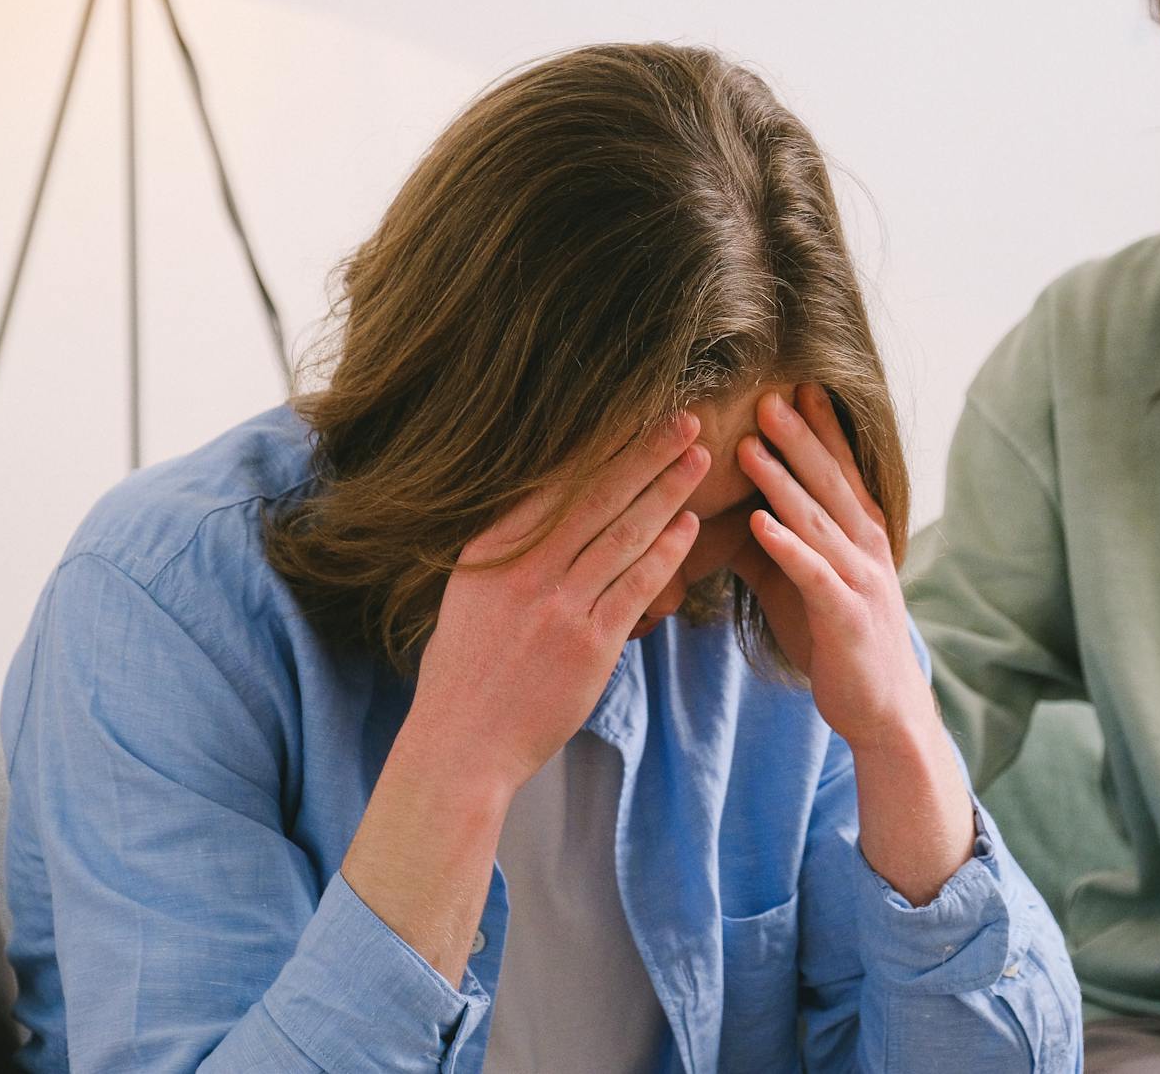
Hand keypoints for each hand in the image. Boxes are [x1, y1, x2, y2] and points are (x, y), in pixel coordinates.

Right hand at [412, 412, 709, 794]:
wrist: (461, 745)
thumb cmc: (465, 670)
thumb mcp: (469, 593)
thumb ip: (508, 552)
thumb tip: (545, 514)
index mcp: (492, 549)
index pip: (556, 482)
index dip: (603, 444)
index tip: (636, 414)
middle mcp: (525, 569)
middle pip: (598, 495)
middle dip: (646, 453)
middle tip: (685, 421)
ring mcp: (559, 605)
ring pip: (625, 533)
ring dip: (668, 492)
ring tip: (698, 460)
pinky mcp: (590, 643)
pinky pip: (637, 585)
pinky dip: (666, 552)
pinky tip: (690, 526)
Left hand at [734, 384, 931, 749]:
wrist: (884, 709)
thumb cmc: (840, 641)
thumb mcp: (806, 584)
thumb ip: (778, 546)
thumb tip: (730, 514)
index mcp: (861, 535)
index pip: (841, 470)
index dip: (821, 428)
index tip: (798, 384)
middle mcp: (867, 548)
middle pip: (830, 482)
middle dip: (799, 438)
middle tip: (768, 396)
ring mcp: (859, 581)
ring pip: (817, 521)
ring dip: (783, 482)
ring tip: (749, 447)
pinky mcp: (846, 617)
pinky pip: (812, 574)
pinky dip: (787, 547)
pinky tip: (760, 523)